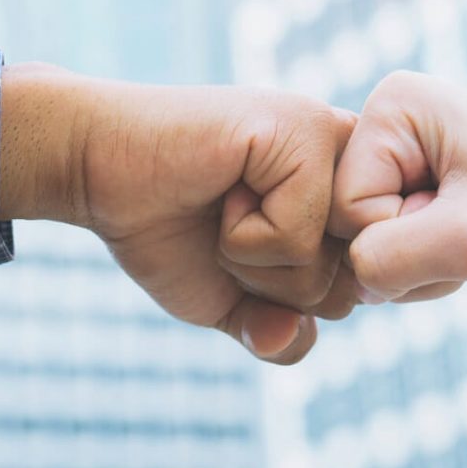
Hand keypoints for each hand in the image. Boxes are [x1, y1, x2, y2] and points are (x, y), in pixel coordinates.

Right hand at [0, 64, 357, 363]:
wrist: (101, 171)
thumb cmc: (169, 228)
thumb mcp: (232, 301)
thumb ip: (277, 336)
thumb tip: (290, 338)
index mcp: (353, 200)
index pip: (365, 292)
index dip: (298, 298)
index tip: (248, 246)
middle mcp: (358, 167)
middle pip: (352, 288)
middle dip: (274, 285)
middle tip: (230, 226)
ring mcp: (336, 143)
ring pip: (327, 268)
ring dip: (254, 261)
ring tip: (226, 203)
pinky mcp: (306, 129)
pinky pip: (297, 238)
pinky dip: (242, 238)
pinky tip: (224, 187)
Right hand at [329, 71, 466, 302]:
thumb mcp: (463, 241)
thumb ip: (382, 263)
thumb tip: (351, 284)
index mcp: (390, 107)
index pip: (345, 206)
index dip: (402, 236)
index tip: (464, 218)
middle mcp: (389, 123)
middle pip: (353, 226)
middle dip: (412, 253)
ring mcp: (404, 156)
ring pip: (374, 245)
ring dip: (426, 264)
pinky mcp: (421, 186)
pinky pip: (398, 248)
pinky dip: (435, 265)